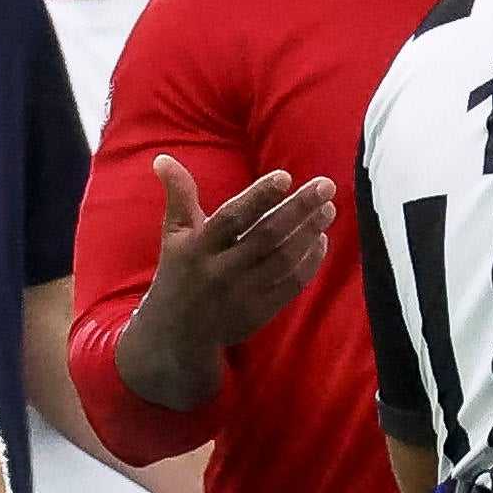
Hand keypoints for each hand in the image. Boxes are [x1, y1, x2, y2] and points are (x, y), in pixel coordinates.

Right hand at [119, 157, 333, 403]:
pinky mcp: (260, 312)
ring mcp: (243, 293)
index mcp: (199, 247)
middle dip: (299, 209)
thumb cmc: (180, 272)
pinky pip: (292, 284)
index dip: (259, 197)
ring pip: (284, 259)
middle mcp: (222, 270)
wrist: (177, 334)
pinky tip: (321, 240)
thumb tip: (164, 158)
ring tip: (328, 209)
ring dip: (310, 232)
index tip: (285, 177)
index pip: (232, 218)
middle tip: (326, 186)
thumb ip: (179, 195)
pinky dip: (310, 261)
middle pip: (267, 236)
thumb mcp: (174, 234)